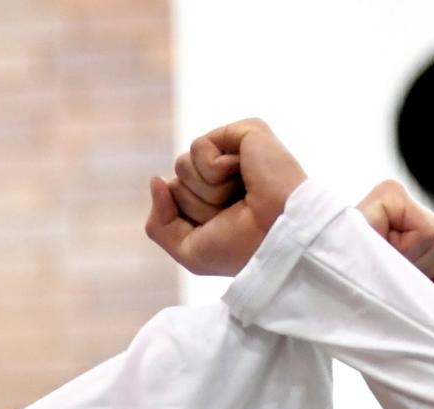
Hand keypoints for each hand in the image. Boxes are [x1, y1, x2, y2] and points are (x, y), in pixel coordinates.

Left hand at [146, 119, 306, 276]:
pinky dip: (215, 169)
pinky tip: (243, 175)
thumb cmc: (241, 249)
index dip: (189, 221)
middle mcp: (223, 176)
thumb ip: (159, 224)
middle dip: (198, 205)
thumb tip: (156, 179)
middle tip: (234, 212)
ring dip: (207, 190)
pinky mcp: (243, 132)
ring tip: (241, 195)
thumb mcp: (189, 251)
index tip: (224, 230)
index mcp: (215, 201)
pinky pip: (198, 148)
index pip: (173, 200)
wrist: (277, 237)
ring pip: (182, 166)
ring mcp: (234, 153)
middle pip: (176, 183)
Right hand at [357, 180, 433, 301]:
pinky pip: (428, 234)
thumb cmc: (379, 312)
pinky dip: (411, 256)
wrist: (331, 313)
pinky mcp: (389, 195)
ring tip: (383, 277)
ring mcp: (395, 199)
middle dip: (430, 277)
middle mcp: (404, 212)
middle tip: (392, 286)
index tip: (405, 291)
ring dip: (417, 273)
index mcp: (411, 232)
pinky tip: (380, 261)